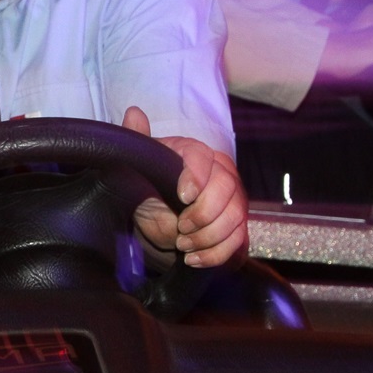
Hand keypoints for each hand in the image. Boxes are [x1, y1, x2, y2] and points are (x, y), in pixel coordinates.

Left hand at [121, 106, 246, 268]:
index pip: (204, 158)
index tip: (183, 195)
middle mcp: (222, 173)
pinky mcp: (237, 226)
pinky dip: (215, 254)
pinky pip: (237, 242)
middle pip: (227, 189)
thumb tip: (134, 113)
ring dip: (208, 237)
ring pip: (235, 218)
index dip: (196, 176)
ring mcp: (234, 200)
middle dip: (204, 214)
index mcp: (197, 154)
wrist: (161, 216)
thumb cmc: (151, 185)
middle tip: (181, 227)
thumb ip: (137, 139)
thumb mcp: (139, 165)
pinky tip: (194, 259)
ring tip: (183, 244)